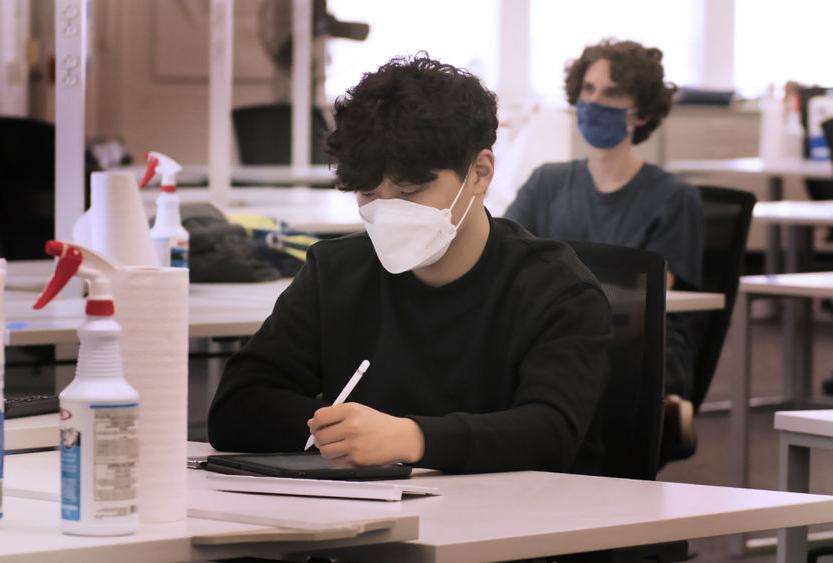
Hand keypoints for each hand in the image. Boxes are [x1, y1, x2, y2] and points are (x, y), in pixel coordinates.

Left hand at [308, 402, 424, 465]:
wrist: (399, 438)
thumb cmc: (379, 424)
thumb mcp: (359, 410)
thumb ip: (336, 414)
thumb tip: (312, 423)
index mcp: (351, 411)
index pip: (320, 417)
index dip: (315, 423)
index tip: (316, 425)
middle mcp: (351, 427)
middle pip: (320, 435)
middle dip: (319, 437)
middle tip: (326, 437)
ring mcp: (353, 445)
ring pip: (324, 451)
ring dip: (327, 449)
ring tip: (336, 445)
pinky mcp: (356, 460)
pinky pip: (335, 462)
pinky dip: (337, 459)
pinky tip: (346, 453)